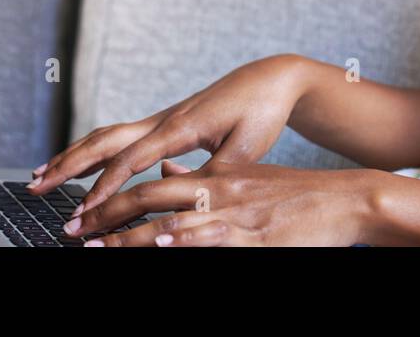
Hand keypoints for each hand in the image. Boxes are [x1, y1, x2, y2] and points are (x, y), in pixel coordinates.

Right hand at [27, 54, 309, 215]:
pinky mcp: (165, 121)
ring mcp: (161, 118)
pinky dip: (94, 150)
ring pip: (107, 136)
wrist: (269, 79)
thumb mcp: (247, 148)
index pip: (131, 160)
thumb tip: (188, 195)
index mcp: (180, 127)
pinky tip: (79, 163)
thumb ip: (216, 173)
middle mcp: (163, 119)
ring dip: (72, 156)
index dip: (104, 187)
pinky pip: (120, 136)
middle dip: (68, 165)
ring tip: (40, 175)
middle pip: (104, 141)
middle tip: (35, 187)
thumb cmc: (261, 112)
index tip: (83, 212)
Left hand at [62, 158, 379, 246]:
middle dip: (107, 216)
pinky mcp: (256, 235)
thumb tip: (166, 173)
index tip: (83, 214)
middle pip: (151, 199)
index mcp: (217, 177)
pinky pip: (213, 237)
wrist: (346, 200)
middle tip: (73, 230)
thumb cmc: (299, 196)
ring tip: (97, 247)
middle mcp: (220, 191)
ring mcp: (237, 214)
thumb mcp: (248, 177)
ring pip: (173, 222)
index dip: (114, 200)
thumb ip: (204, 176)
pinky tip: (163, 244)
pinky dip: (184, 240)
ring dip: (131, 238)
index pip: (152, 185)